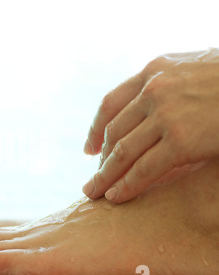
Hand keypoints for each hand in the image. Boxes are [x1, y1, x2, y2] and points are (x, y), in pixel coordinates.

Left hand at [82, 48, 218, 202]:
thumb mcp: (193, 69)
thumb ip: (166, 85)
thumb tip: (147, 110)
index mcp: (154, 70)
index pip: (110, 103)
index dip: (95, 130)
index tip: (89, 150)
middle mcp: (154, 90)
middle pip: (112, 132)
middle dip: (100, 161)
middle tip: (91, 180)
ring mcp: (166, 114)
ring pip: (122, 152)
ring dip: (105, 177)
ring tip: (95, 193)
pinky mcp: (182, 140)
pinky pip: (144, 168)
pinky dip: (127, 186)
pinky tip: (117, 197)